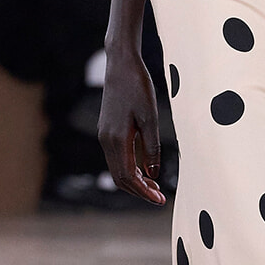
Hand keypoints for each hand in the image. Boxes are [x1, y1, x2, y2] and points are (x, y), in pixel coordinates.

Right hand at [97, 48, 166, 204]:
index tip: (159, 200)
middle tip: (159, 197)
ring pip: (117, 169)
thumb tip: (153, 174)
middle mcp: (107, 140)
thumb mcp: (150, 117)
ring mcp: (105, 135)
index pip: (128, 177)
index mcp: (117, 139)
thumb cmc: (138, 87)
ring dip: (135, 180)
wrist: (120, 64)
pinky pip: (117, 157)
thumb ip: (152, 147)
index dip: (144, 192)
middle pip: (120, 178)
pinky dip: (130, 168)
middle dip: (139, 190)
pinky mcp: (107, 130)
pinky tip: (144, 168)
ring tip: (154, 186)